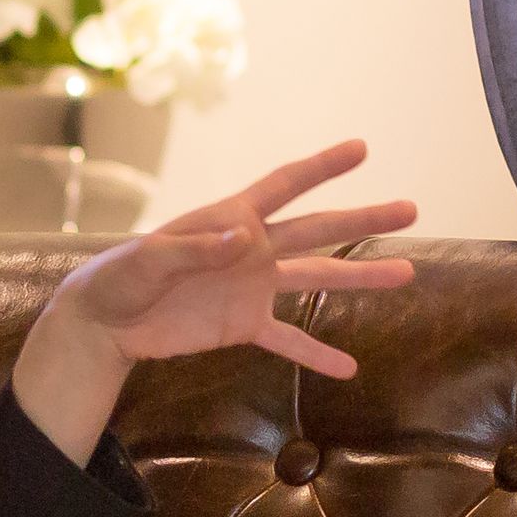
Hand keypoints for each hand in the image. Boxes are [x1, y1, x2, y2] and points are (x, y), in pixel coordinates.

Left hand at [10, 141, 418, 458]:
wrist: (105, 323)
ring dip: (361, 277)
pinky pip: (289, 340)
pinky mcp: (244, 326)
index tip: (361, 148)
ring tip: (406, 273)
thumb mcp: (149, 260)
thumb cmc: (120, 277)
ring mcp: (253, 288)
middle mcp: (252, 249)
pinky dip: (317, 354)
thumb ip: (195, 249)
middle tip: (411, 209)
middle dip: (364, 218)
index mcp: (230, 219)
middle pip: (318, 229)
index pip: (284, 186)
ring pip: (318, 279)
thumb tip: (245, 240)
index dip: (322, 166)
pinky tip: (349, 368)